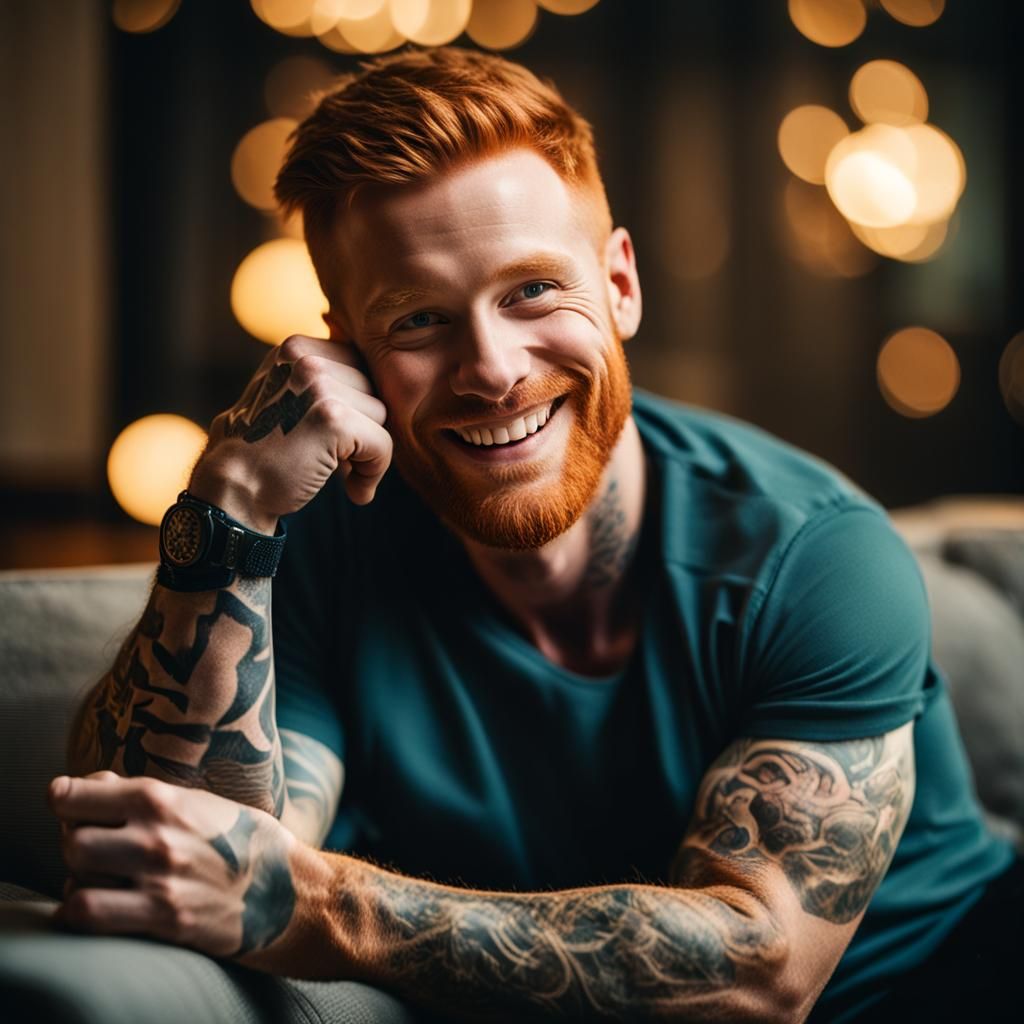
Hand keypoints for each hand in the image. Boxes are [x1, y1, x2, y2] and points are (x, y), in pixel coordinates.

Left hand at [49, 771, 297, 959]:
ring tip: (98, 879)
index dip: (63, 799)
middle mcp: (154, 836)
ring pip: (74, 877)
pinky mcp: (161, 918)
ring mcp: (156, 879)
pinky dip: (80, 911)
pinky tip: (97, 906)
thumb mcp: (199, 802)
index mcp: (162, 798)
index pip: (74, 795)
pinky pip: (90, 915)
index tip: (65, 802)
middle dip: (75, 844)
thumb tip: (87, 786)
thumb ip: (145, 796)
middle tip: (94, 847)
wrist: (287, 888)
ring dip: (79, 880)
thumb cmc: (241, 840)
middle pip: (70, 839)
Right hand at [191, 335, 390, 530]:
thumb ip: (319, 381)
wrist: (233, 491)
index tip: (335, 435)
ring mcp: (319, 387)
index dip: (355, 405)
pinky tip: (354, 490)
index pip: (358, 366)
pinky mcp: (334, 420)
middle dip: (363, 426)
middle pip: (372, 389)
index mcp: (295, 349)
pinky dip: (374, 472)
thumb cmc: (264, 452)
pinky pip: (382, 444)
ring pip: (381, 415)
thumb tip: (380, 382)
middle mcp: (305, 360)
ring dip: (367, 450)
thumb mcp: (284, 396)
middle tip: (337, 458)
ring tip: (339, 471)